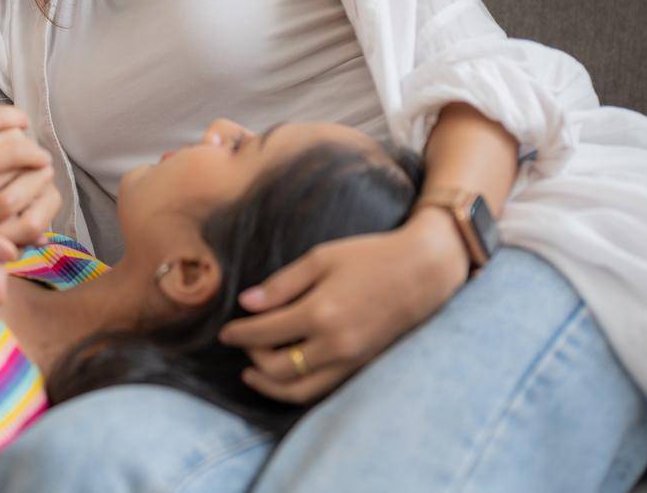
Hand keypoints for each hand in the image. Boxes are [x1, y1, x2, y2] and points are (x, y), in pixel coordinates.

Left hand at [216, 209, 469, 402]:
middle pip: (277, 368)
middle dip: (253, 356)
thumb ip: (281, 284)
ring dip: (269, 385)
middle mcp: (334, 344)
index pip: (265, 333)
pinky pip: (321, 389)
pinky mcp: (360, 366)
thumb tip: (246, 304)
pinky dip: (297, 388)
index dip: (239, 334)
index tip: (224, 332)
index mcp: (320, 312)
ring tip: (252, 372)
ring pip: (299, 391)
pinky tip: (285, 375)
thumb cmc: (370, 256)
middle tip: (243, 341)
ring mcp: (350, 360)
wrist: (422, 271)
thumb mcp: (321, 258)